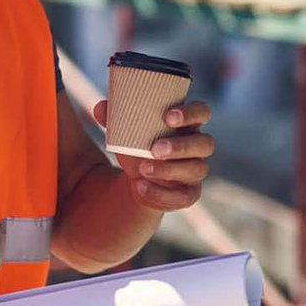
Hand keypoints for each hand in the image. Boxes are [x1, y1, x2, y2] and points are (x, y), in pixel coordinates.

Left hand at [93, 99, 214, 210]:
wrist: (137, 177)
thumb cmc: (137, 145)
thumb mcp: (125, 131)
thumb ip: (114, 117)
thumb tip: (100, 108)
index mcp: (186, 124)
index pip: (201, 112)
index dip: (190, 113)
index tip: (168, 117)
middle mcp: (196, 146)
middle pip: (205, 143)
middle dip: (181, 146)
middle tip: (154, 149)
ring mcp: (195, 170)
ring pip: (197, 169)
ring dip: (170, 169)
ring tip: (143, 168)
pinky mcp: (189, 193)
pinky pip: (184, 197)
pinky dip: (162, 194)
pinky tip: (140, 187)